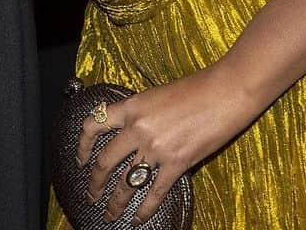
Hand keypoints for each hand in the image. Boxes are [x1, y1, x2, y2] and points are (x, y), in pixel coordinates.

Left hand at [79, 66, 238, 222]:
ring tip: (110, 214)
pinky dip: (144, 210)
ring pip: (125, 183)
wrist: (224, 92)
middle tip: (92, 195)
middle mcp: (138, 129)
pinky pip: (154, 193)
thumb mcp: (157, 95)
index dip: (82, 145)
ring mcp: (156, 148)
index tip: (80, 159)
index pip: (94, 125)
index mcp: (132, 107)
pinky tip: (138, 219)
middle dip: (95, 183)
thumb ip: (142, 115)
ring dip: (115, 202)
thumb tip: (133, 134)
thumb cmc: (195, 88)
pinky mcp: (176, 164)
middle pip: (105, 162)